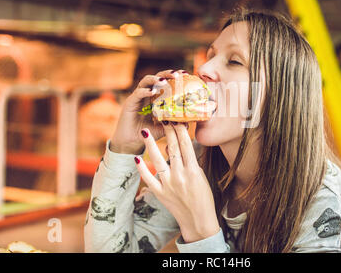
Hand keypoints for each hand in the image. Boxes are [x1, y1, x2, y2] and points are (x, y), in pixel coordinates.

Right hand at [110, 69, 187, 154]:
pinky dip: (145, 91)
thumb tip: (188, 123)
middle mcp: (147, 95)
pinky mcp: (129, 102)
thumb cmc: (147, 134)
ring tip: (164, 81)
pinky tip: (152, 92)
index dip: (174, 77)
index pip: (166, 83)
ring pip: (146, 81)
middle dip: (167, 73)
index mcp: (156, 98)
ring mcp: (138, 97)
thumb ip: (174, 125)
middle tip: (177, 74)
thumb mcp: (164, 129)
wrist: (131, 144)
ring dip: (155, 79)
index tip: (186, 74)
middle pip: (156, 78)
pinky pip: (137, 93)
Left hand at [134, 122, 219, 242]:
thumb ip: (191, 162)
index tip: (176, 119)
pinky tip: (136, 159)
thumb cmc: (203, 198)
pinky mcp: (160, 193)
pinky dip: (142, 169)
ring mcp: (169, 184)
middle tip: (162, 118)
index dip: (180, 131)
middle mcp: (180, 176)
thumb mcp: (201, 177)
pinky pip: (149, 179)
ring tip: (144, 132)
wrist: (198, 221)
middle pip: (173, 149)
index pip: (186, 145)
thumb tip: (180, 146)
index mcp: (193, 171)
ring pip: (158, 160)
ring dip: (150, 145)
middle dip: (167, 132)